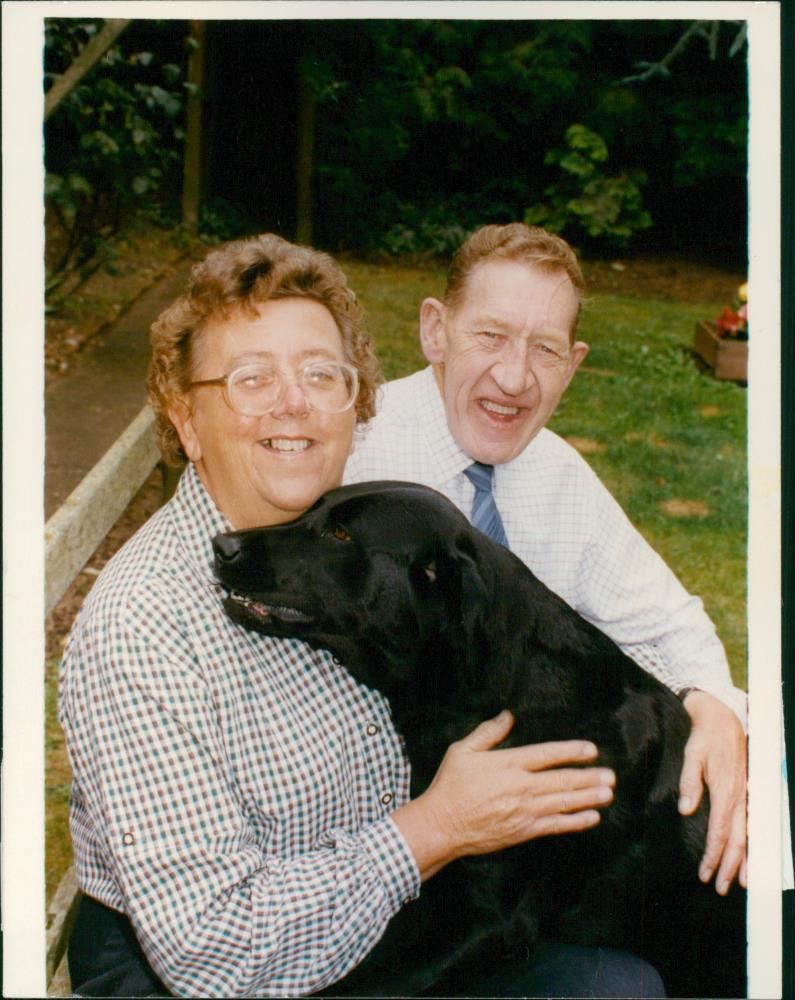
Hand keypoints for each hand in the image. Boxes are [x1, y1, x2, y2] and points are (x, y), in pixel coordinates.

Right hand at [392, 710, 614, 880]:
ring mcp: (524, 811)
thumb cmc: (450, 785)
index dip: (570, 751)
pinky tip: (591, 817)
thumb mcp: (463, 750)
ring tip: (609, 792)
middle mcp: (520, 787)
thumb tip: (508, 715)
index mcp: (507, 764)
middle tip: (611, 775)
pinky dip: (575, 821)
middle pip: (562, 781)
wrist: (441, 824)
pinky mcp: (523, 831)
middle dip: (589, 777)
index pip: (546, 755)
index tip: (591, 750)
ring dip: (589, 797)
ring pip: (564, 803)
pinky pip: (555, 825)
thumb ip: (488, 732)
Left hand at [678, 690, 746, 894]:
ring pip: (747, 835)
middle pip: (737, 840)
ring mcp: (745, 796)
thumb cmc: (705, 737)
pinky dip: (749, 844)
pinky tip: (747, 857)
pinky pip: (749, 825)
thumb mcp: (693, 755)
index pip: (719, 831)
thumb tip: (685, 810)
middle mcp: (739, 797)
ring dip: (742, 860)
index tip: (705, 872)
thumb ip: (689, 782)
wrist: (723, 717)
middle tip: (720, 887)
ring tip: (738, 882)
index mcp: (725, 791)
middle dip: (728, 866)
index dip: (713, 854)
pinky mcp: (745, 792)